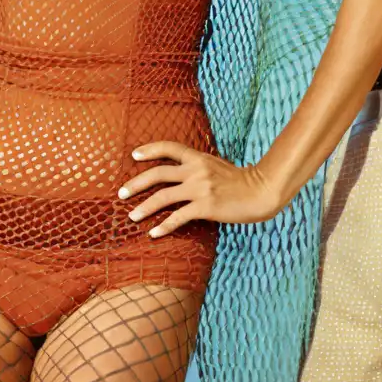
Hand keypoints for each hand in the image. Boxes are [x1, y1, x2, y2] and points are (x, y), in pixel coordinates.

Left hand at [118, 141, 282, 235]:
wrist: (260, 191)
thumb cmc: (240, 181)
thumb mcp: (216, 166)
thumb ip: (198, 167)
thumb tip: (180, 173)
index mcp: (198, 157)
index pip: (169, 148)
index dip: (150, 150)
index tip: (134, 155)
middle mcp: (196, 170)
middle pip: (158, 173)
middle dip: (136, 184)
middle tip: (121, 193)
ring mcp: (200, 188)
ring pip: (163, 196)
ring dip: (144, 207)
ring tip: (132, 216)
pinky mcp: (205, 206)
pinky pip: (178, 217)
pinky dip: (164, 226)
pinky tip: (154, 233)